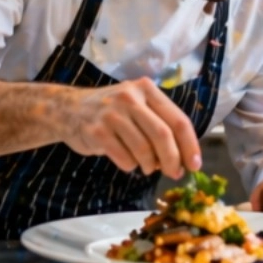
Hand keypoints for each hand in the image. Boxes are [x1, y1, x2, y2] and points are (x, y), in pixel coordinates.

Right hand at [55, 78, 202, 178]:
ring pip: (144, 150)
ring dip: (150, 166)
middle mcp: (129, 97)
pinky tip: (126, 160)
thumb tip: (184, 161)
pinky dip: (130, 166)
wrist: (68, 110)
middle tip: (174, 174)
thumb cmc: (111, 113)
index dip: (190, 146)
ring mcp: (111, 113)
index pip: (178, 120)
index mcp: (145, 89)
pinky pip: (125, 158)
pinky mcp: (97, 131)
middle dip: (173, 160)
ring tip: (146, 166)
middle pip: (163, 135)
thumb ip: (160, 126)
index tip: (195, 165)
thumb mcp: (137, 107)